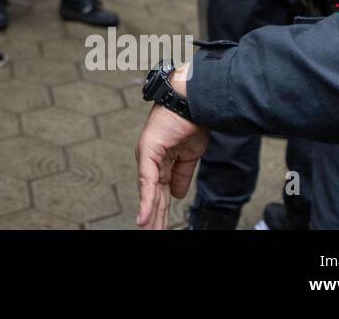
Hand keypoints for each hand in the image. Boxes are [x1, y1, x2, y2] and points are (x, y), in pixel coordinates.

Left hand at [136, 96, 209, 229]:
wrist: (194, 103)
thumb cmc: (192, 123)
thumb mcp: (190, 156)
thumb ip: (182, 175)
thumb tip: (176, 195)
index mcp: (160, 162)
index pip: (159, 192)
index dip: (159, 211)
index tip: (159, 228)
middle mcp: (150, 161)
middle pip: (153, 197)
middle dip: (155, 219)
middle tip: (152, 234)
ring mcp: (147, 157)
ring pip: (149, 194)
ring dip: (150, 217)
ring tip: (148, 233)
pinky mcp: (148, 152)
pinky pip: (148, 182)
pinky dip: (147, 202)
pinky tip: (144, 219)